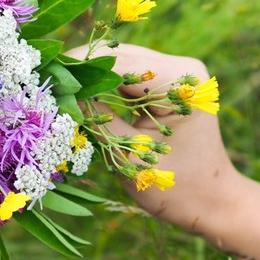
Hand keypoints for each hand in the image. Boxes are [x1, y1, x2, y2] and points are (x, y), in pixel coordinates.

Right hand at [67, 42, 259, 259]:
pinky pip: (135, 74)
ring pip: (125, 62)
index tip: (45, 72)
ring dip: (95, 74)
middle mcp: (185, 68)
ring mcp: (182, 72)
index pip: (117, 62)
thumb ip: (95, 118)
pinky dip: (110, 83)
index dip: (78, 66)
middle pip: (121, 57)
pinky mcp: (176, 82)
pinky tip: (85, 92)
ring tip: (60, 86)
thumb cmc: (175, 187)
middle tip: (48, 79)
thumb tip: (60, 92)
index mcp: (179, 83)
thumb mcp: (128, 153)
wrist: (214, 202)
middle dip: (84, 69)